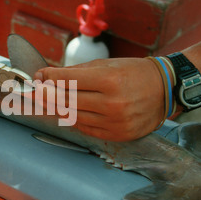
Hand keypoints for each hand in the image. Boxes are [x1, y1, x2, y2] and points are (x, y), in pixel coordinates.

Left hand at [34, 58, 164, 141]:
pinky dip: (73, 119)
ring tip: (46, 100)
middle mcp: (112, 103)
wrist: (165, 90)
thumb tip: (48, 76)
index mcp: (110, 80)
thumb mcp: (107, 64)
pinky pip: (86, 128)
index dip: (49, 78)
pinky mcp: (118, 135)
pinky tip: (66, 111)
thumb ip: (76, 72)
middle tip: (35, 90)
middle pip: (67, 100)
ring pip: (73, 116)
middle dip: (46, 94)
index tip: (39, 76)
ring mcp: (115, 122)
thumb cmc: (134, 73)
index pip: (68, 80)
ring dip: (56, 107)